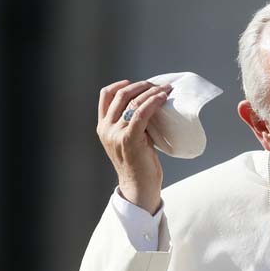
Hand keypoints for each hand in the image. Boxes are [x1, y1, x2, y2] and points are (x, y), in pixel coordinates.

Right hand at [96, 80, 172, 213]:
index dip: (121, 85)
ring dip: (152, 92)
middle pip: (120, 95)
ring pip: (133, 102)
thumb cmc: (139, 164)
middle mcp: (106, 128)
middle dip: (141, 86)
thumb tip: (149, 106)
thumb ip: (131, 124)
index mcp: (103, 127)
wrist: (139, 187)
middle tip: (158, 85)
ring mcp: (116, 133)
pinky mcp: (129, 139)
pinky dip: (153, 102)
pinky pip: (142, 113)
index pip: (105, 96)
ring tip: (166, 89)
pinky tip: (163, 98)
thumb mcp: (129, 140)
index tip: (137, 83)